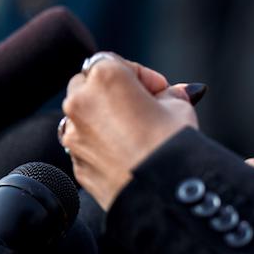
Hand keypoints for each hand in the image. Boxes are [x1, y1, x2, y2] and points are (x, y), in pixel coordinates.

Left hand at [62, 53, 198, 209]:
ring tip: (136, 131)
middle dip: (114, 91)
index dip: (143, 76)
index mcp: (105, 76)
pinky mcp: (75, 162)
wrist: (161, 192)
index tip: (161, 90)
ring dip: (103, 116)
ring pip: (82, 114)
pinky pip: (85, 143)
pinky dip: (101, 142)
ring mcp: (72, 134)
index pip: (118, 61)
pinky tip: (128, 153)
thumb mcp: (180, 106)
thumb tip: (174, 93)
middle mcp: (80, 101)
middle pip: (90, 83)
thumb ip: (170, 94)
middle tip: (145, 106)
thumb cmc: (171, 143)